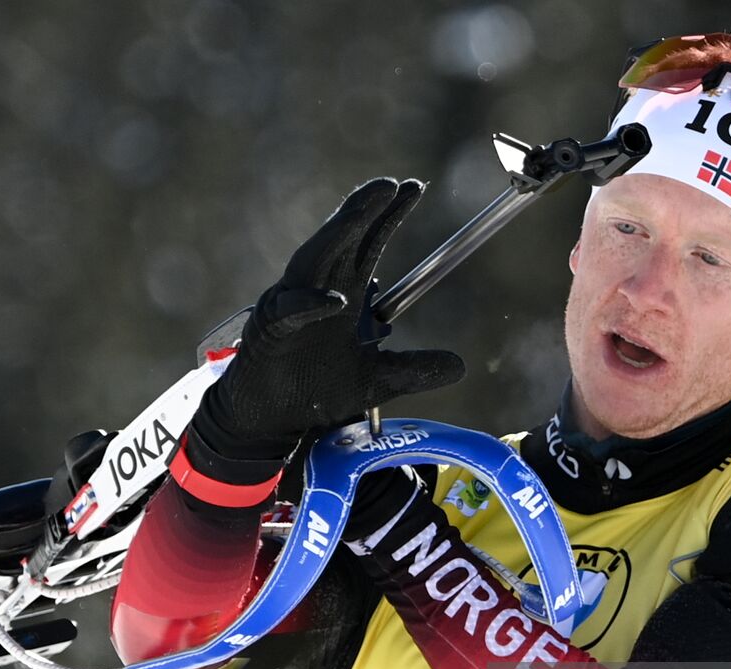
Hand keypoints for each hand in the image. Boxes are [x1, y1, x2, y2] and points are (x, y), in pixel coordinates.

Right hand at [196, 178, 464, 460]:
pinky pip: (291, 312)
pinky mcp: (270, 332)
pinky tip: (338, 301)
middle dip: (364, 210)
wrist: (273, 421)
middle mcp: (316, 291)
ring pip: (313, 261)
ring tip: (363, 210)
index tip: (413, 187)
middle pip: (342, 241)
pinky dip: (312, 304)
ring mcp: (290, 307)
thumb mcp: (378, 381)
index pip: (367, 245)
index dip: (388, 216)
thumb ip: (414, 370)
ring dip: (338, 234)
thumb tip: (460, 366)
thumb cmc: (316, 392)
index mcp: (342, 294)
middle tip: (391, 185)